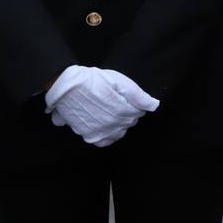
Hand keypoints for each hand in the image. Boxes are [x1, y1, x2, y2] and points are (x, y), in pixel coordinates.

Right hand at [44, 65, 158, 146]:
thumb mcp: (119, 81)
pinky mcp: (90, 136)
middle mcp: (114, 126)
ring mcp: (102, 133)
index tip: (125, 97)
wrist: (68, 87)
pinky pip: (104, 141)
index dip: (133, 104)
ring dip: (117, 125)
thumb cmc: (94, 80)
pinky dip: (106, 135)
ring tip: (109, 112)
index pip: (138, 112)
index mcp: (124, 112)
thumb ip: (138, 95)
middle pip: (129, 123)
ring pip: (118, 133)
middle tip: (116, 102)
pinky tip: (103, 125)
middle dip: (126, 113)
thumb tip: (155, 105)